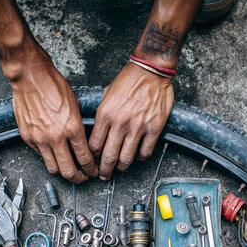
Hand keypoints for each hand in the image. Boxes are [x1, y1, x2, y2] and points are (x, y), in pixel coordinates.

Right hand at [7, 53, 97, 183]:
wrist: (30, 76)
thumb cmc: (53, 85)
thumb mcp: (75, 105)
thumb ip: (78, 126)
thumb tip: (82, 142)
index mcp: (72, 129)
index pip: (85, 159)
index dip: (91, 169)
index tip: (93, 171)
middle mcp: (56, 137)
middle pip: (69, 171)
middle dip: (79, 178)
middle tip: (82, 178)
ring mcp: (39, 139)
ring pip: (53, 168)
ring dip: (62, 172)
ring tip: (68, 169)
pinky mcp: (27, 137)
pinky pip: (39, 154)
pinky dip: (48, 157)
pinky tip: (53, 152)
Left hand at [88, 63, 173, 179]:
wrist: (151, 70)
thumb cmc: (129, 79)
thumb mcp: (107, 94)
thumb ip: (102, 114)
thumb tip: (98, 131)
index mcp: (105, 114)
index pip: (94, 145)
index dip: (92, 159)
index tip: (92, 163)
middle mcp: (120, 122)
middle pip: (108, 156)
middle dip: (104, 170)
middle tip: (103, 176)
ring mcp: (138, 126)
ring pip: (126, 158)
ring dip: (121, 168)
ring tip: (119, 169)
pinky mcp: (154, 128)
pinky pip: (145, 152)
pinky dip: (139, 158)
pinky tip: (137, 156)